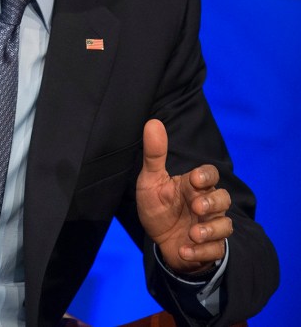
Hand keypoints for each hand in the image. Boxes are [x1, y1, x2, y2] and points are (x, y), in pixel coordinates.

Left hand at [136, 119, 232, 273]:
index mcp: (193, 186)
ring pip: (225, 226)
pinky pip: (216, 251)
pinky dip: (201, 253)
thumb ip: (154, 155)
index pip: (210, 174)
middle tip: (196, 208)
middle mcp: (206, 205)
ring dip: (210, 231)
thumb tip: (153, 122)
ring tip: (192, 234)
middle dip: (212, 203)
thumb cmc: (157, 207)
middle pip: (224, 199)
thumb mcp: (150, 181)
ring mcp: (211, 227)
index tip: (194, 179)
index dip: (206, 176)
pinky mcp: (210, 249)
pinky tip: (184, 251)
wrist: (160, 241)